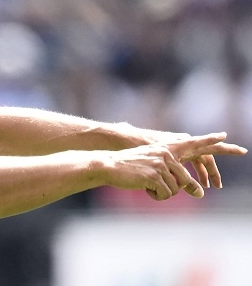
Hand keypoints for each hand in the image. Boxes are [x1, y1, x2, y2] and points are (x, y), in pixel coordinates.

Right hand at [104, 133, 246, 200]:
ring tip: (148, 186)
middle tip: (166, 192)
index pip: (191, 143)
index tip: (223, 136)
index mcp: (166, 147)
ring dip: (163, 193)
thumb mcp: (154, 167)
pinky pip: (166, 193)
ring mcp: (160, 164)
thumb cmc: (129, 167)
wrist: (108, 165)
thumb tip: (201, 193)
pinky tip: (145, 189)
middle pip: (185, 180)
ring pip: (175, 189)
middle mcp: (166, 153)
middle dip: (179, 190)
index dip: (209, 140)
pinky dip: (156, 196)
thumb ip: (176, 176)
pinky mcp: (154, 175)